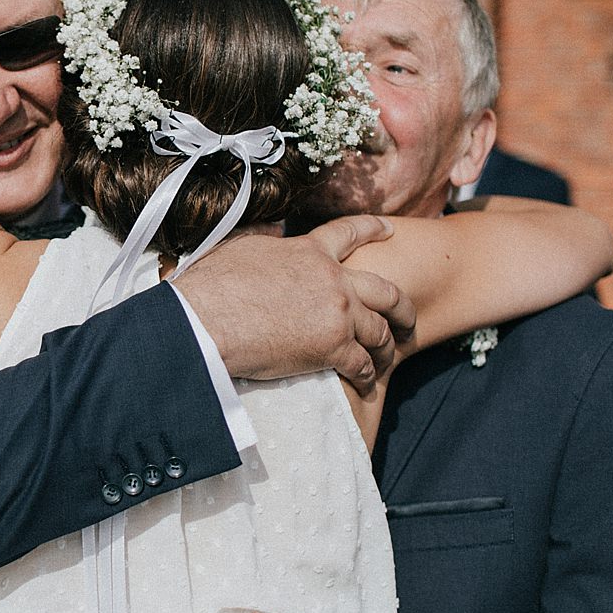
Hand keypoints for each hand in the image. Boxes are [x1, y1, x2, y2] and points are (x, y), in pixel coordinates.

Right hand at [172, 216, 415, 385]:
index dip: (373, 229)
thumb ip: (269, 246)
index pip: (350, 233)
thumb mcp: (245, 248)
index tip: (389, 230)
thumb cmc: (212, 285)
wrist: (206, 318)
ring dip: (387, 346)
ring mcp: (337, 314)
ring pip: (380, 331)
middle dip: (402, 307)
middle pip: (386, 290)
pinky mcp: (332, 348)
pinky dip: (368, 375)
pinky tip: (367, 382)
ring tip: (387, 356)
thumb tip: (267, 241)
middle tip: (407, 318)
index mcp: (311, 251)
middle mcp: (333, 280)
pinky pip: (363, 364)